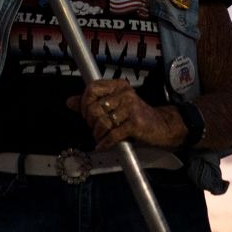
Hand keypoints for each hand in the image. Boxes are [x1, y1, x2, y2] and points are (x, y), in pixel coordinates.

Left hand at [66, 79, 185, 150]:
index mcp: (118, 86)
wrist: (162, 126)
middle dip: (91, 122)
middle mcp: (124, 94)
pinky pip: (113, 134)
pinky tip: (103, 146)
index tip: (86, 114)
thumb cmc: (135, 116)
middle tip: (96, 128)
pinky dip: (105, 143)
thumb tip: (69, 102)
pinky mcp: (136, 123)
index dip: (84, 103)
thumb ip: (91, 103)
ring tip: (101, 137)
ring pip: (102, 122)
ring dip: (98, 134)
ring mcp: (131, 108)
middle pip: (94, 108)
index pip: (92, 88)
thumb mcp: (114, 106)